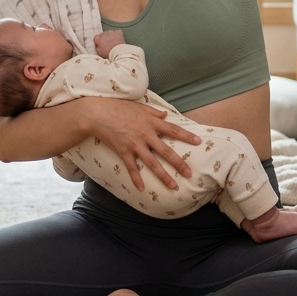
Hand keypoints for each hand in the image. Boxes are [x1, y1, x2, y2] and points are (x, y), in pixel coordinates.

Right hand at [82, 98, 199, 191]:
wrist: (97, 114)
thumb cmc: (117, 107)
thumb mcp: (138, 107)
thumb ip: (153, 113)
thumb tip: (166, 115)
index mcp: (151, 123)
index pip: (173, 130)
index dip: (187, 136)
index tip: (199, 142)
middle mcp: (146, 135)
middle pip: (166, 152)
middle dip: (179, 164)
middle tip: (190, 173)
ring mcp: (134, 145)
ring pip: (152, 164)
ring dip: (163, 176)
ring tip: (173, 186)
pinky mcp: (123, 151)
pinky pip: (132, 168)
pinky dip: (136, 179)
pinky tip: (142, 189)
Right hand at [93, 30, 125, 58]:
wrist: (118, 52)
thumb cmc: (108, 52)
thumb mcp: (99, 52)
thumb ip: (97, 47)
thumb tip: (98, 45)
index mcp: (98, 38)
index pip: (96, 38)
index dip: (98, 42)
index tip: (101, 45)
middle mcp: (104, 33)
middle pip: (103, 35)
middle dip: (105, 39)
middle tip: (108, 45)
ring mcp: (111, 32)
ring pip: (110, 33)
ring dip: (111, 36)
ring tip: (113, 43)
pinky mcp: (118, 32)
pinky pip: (117, 32)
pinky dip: (117, 35)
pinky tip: (118, 40)